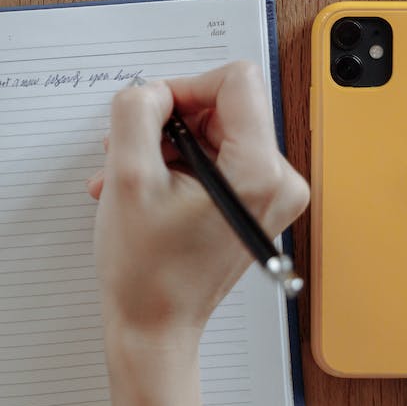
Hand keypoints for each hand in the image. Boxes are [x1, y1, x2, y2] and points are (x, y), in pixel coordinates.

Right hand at [89, 60, 308, 334]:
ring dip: (162, 147)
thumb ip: (136, 112)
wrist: (155, 325)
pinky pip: (214, 156)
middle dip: (167, 123)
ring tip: (128, 178)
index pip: (235, 80)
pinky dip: (174, 165)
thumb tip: (150, 90)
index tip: (151, 116)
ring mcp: (269, 193)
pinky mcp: (254, 202)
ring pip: (212, 130)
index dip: (183, 88)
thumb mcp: (128, 175)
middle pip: (222, 105)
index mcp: (260, 172)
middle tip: (131, 152)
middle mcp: (279, 180)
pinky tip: (144, 189)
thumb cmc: (147, 270)